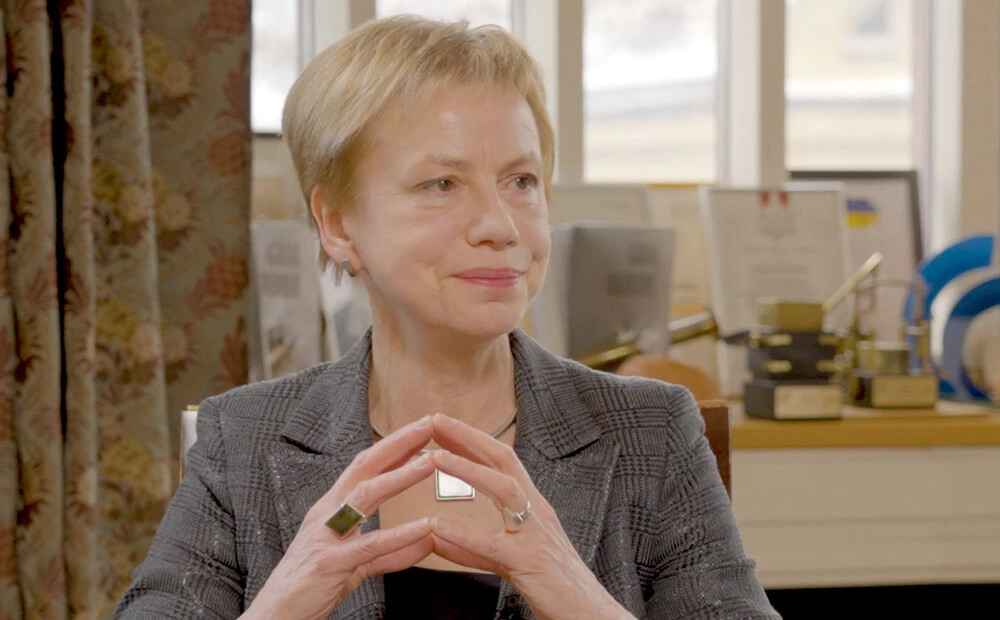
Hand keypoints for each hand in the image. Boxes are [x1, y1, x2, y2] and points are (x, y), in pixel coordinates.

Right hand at [242, 416, 436, 619]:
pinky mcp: (330, 564)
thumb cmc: (310, 586)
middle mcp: (327, 514)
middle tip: (429, 425)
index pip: (365, 466)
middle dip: (398, 443)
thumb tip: (426, 540)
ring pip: (366, 496)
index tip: (421, 429)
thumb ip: (390, 551)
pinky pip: (371, 546)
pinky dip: (400, 535)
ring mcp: (326, 537)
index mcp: (331, 508)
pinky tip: (425, 527)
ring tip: (431, 463)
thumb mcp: (354, 562)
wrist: (274, 616)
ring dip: (401, 476)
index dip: (393, 445)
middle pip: (365, 467)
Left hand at [426, 414, 632, 619]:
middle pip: (503, 460)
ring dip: (468, 469)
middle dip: (469, 437)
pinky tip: (436, 525)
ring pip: (503, 489)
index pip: (502, 461)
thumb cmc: (554, 585)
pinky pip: (493, 545)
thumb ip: (472, 546)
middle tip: (434, 419)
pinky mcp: (530, 563)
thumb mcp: (509, 559)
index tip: (443, 425)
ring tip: (435, 457)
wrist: (591, 615)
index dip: (473, 440)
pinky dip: (462, 533)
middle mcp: (536, 511)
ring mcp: (535, 534)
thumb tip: (436, 535)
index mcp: (532, 507)